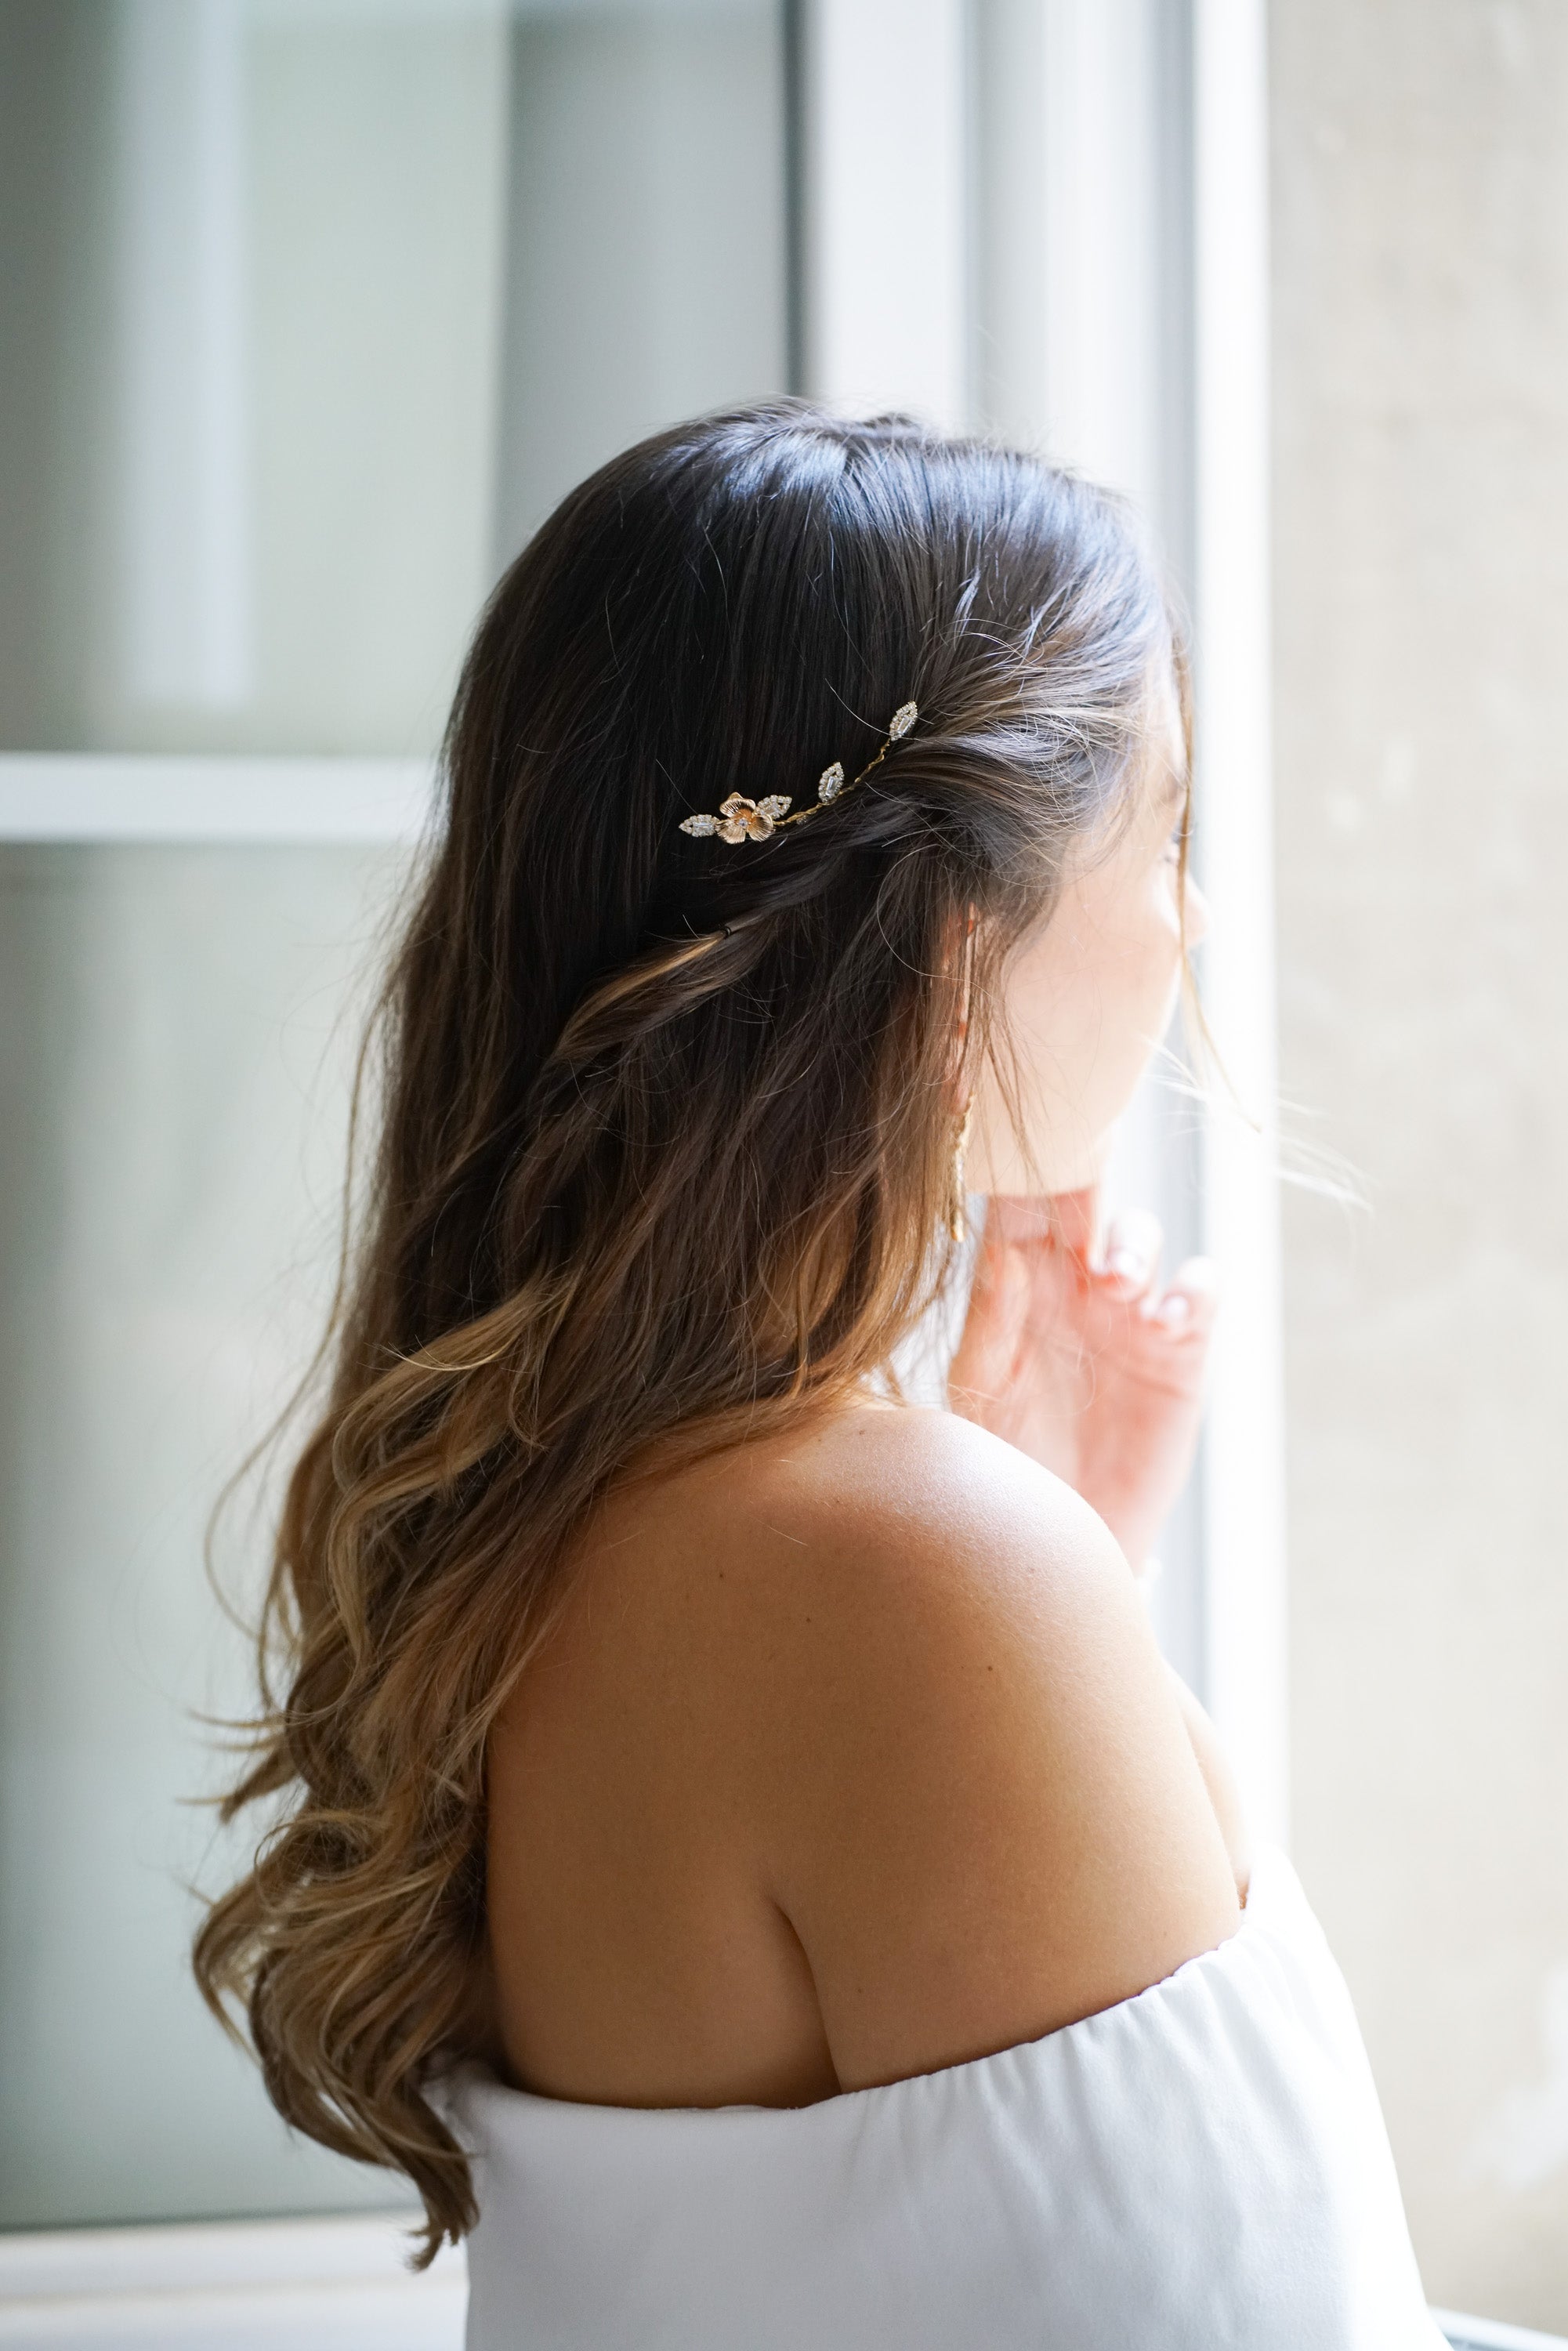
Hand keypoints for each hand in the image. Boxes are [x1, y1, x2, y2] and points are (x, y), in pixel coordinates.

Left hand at [946, 1190, 1217, 1571]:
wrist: (1061, 1535)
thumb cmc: (1005, 1463)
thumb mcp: (982, 1394)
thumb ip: (989, 1326)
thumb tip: (999, 1256)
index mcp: (1014, 1285)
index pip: (1012, 1209)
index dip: (1014, 1167)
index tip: (1010, 1132)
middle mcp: (1071, 1286)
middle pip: (1081, 1207)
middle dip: (1083, 1181)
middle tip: (1078, 1175)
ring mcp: (1127, 1313)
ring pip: (1139, 1236)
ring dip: (1132, 1244)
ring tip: (1114, 1280)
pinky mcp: (1178, 1351)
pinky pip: (1197, 1293)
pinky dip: (1191, 1289)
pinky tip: (1164, 1318)